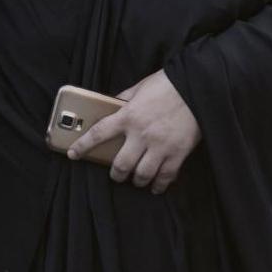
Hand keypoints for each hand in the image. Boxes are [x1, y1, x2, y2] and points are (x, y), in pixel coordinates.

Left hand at [69, 70, 200, 193]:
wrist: (198, 88)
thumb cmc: (167, 85)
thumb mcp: (138, 88)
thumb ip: (123, 99)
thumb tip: (112, 105)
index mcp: (127, 116)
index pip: (98, 134)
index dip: (82, 146)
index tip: (73, 155)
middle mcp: (141, 134)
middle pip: (121, 164)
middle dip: (116, 174)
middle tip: (116, 176)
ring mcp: (161, 145)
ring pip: (143, 174)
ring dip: (136, 181)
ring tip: (135, 181)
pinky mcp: (179, 153)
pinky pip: (166, 175)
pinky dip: (159, 184)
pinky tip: (155, 187)